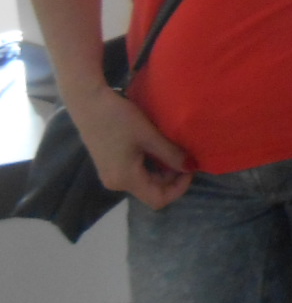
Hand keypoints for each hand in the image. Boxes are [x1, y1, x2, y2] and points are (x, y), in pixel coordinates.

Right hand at [72, 84, 191, 208]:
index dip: (179, 188)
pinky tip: (159, 149)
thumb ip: (172, 154)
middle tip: (186, 157)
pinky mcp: (108, 165)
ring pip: (144, 182)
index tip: (190, 167)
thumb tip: (192, 168)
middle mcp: (116, 183)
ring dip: (163, 172)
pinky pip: (135, 173)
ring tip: (175, 151)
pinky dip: (151, 166)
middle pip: (152, 192)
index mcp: (126, 180)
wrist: (89, 102)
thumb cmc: (119, 118)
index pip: (158, 200)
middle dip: (173, 179)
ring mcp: (110, 175)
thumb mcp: (150, 136)